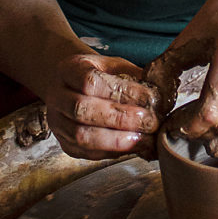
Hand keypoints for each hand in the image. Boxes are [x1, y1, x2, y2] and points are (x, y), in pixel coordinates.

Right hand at [39, 48, 159, 161]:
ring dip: (117, 140)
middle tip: (150, 122)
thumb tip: (161, 94)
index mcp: (68, 70)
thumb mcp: (113, 65)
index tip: (150, 98)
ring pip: (81, 136)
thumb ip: (133, 77)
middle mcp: (56, 96)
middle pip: (82, 110)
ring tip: (145, 139)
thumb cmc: (98, 75)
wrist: (70, 86)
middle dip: (121, 119)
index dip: (122, 91)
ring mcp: (57, 123)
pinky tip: (133, 147)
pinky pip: (86, 152)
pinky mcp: (65, 144)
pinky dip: (113, 152)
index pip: (90, 81)